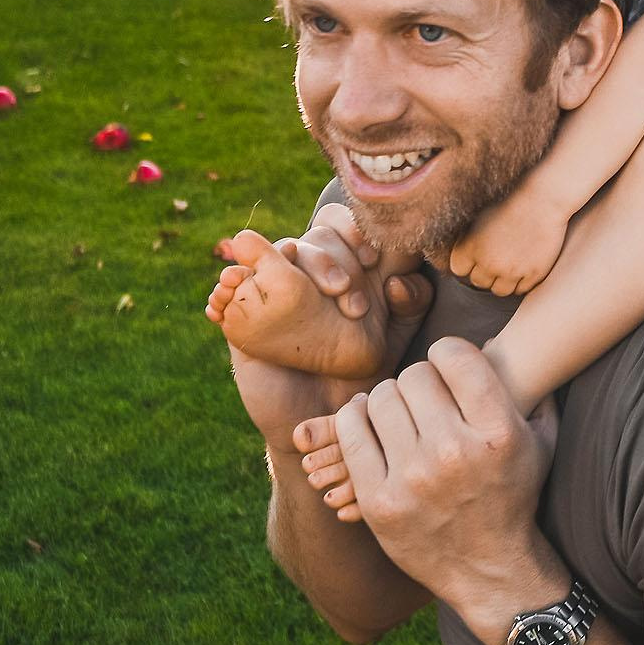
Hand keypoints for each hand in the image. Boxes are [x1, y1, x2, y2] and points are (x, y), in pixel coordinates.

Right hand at [218, 212, 430, 449]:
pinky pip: (231, 280)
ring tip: (321, 295)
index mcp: (349, 269)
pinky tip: (235, 284)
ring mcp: (275, 287)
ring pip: (282, 248)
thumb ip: (412, 306)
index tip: (373, 259)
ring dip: (302, 261)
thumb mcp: (393, 341)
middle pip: (320, 234)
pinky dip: (232, 278)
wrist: (316, 420)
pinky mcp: (242, 310)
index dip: (359, 229)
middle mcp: (312, 272)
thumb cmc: (357, 378)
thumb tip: (395, 280)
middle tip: (352, 306)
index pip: (349, 224)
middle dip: (337, 260)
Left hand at [330, 337, 567, 639]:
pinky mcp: (378, 501)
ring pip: (380, 398)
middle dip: (419, 381)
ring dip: (389, 400)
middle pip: (414, 375)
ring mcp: (413, 479)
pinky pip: (351, 430)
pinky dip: (356, 418)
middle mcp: (455, 453)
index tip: (446, 368)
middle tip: (424, 398)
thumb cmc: (512, 497)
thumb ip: (535, 390)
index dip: (447, 354)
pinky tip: (369, 422)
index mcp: (498, 433)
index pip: (453, 354)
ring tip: (399, 413)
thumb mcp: (541, 442)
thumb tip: (516, 341)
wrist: (489, 570)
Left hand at [447, 193, 569, 296]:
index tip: (476, 257)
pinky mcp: (533, 274)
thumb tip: (463, 257)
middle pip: (479, 282)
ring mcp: (512, 271)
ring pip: (499, 291)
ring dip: (502, 281)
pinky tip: (524, 266)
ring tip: (510, 265)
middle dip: (485, 272)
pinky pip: (521, 289)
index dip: (468, 263)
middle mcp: (488, 262)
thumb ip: (468, 240)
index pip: (459, 269)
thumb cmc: (511, 202)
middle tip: (496, 259)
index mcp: (471, 247)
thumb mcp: (480, 216)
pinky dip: (521, 281)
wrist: (542, 199)